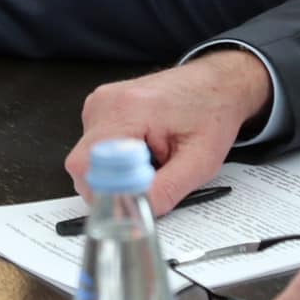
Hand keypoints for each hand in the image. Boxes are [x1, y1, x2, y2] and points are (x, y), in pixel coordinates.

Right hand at [65, 49, 273, 215]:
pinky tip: (144, 149)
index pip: (87, 165)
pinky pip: (95, 149)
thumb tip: (133, 215)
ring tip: (152, 158)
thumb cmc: (211, 114)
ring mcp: (99, 103)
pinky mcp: (100, 109)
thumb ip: (164, 191)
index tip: (132, 202)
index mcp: (128, 109)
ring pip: (89, 161)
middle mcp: (106, 102)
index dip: (105, 193)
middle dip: (114, 185)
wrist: (215, 85)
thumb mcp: (199, 162)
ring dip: (116, 172)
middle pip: (84, 166)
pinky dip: (116, 159)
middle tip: (152, 177)